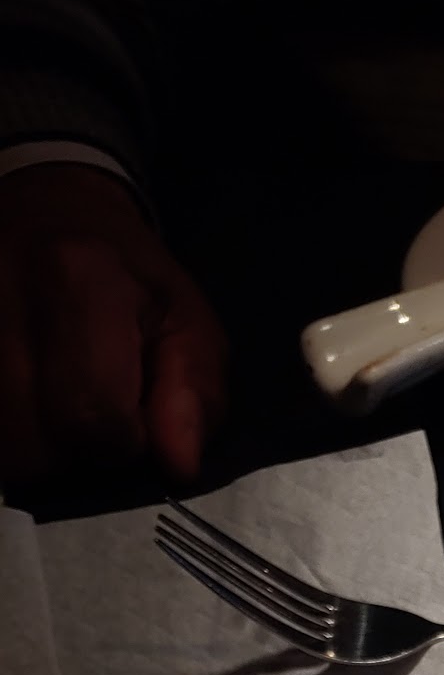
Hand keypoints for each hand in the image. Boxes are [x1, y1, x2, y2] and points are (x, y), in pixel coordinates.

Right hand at [0, 163, 227, 486]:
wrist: (45, 208)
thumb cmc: (126, 272)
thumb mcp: (187, 323)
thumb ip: (194, 396)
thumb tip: (178, 466)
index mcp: (77, 279)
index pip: (92, 420)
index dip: (122, 446)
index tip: (133, 426)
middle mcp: (1, 297)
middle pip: (34, 446)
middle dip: (73, 458)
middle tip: (94, 423)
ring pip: (4, 449)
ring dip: (36, 453)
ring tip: (60, 413)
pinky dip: (11, 435)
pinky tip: (30, 407)